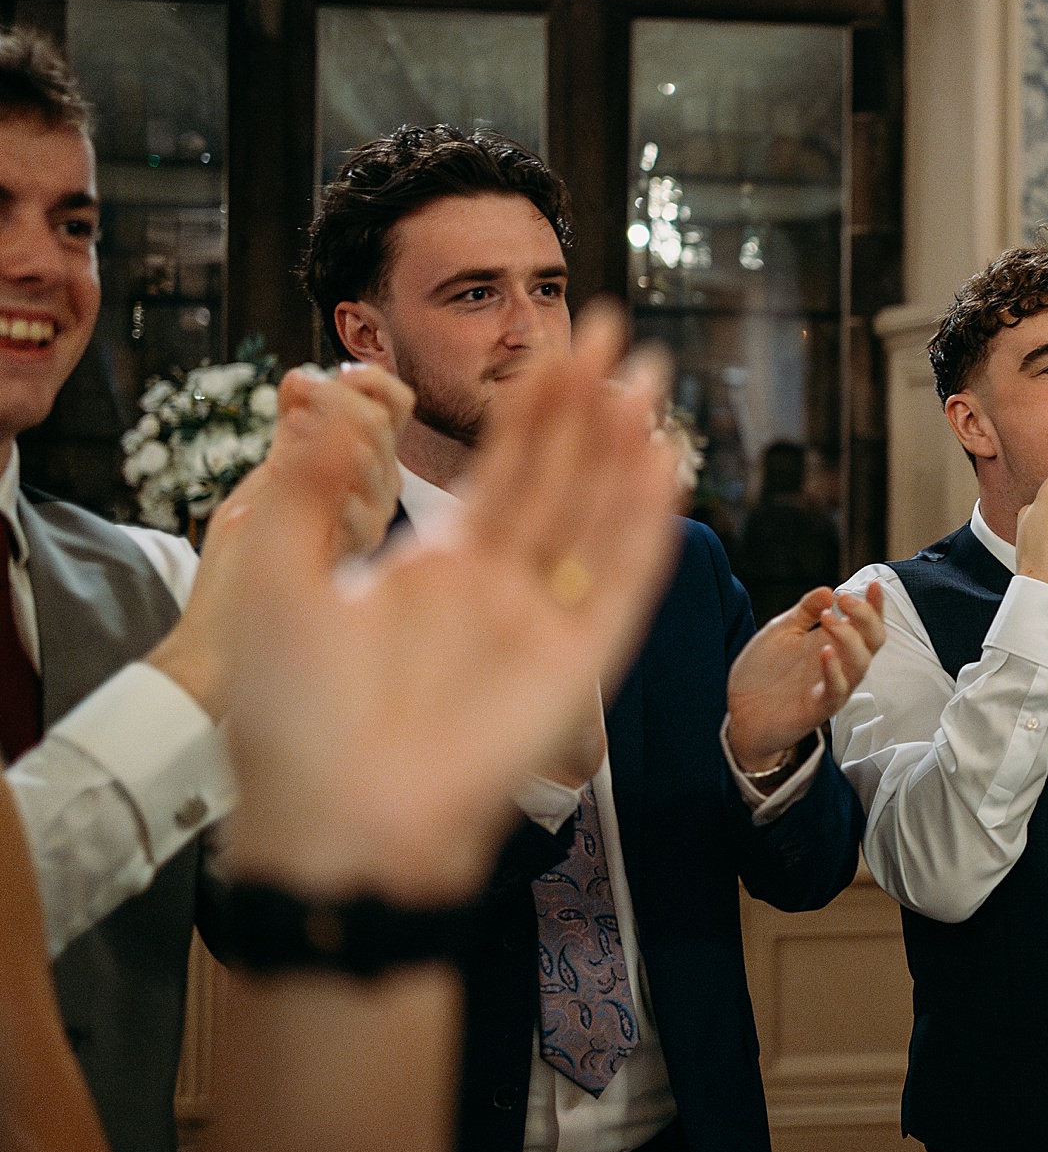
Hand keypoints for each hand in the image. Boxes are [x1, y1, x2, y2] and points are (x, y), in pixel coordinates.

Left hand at [147, 365, 411, 714]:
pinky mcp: (344, 555)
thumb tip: (302, 375)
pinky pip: (350, 498)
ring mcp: (364, 531)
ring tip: (288, 425)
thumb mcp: (266, 486)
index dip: (376, 386)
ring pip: (374, 460)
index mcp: (359, 484)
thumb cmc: (241, 577)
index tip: (340, 369)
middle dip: (343, 398)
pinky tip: (289, 462)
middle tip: (299, 388)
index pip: (394, 418)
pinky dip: (321, 471)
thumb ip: (292, 439)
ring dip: (331, 429)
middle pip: (383, 432)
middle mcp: (373, 506)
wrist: (219, 646)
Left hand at [216, 301, 684, 904]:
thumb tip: (332, 395)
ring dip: (624, 447)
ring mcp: (545, 626)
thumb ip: (313, 488)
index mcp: (436, 574)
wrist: (336, 823)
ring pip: (599, 518)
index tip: (555, 342)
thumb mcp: (281, 581)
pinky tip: (661, 463)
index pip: (501, 471)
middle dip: (586, 404)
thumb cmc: (293, 724)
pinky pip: (622, 581)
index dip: (532, 406)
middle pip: (559, 479)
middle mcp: (500, 592)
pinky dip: (645, 524)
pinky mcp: (579, 665)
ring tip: (643, 375)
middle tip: (610, 328)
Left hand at [726, 582, 887, 772]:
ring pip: (861, 664)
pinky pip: (837, 691)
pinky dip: (834, 670)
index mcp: (831, 643)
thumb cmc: (763, 673)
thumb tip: (827, 590)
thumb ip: (803, 611)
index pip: (865, 623)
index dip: (875, 604)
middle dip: (866, 616)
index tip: (873, 585)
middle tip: (844, 599)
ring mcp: (831, 686)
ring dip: (850, 638)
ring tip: (828, 619)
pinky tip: (824, 652)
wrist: (740, 712)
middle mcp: (838, 664)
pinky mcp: (819, 708)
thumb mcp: (780, 631)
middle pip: (873, 640)